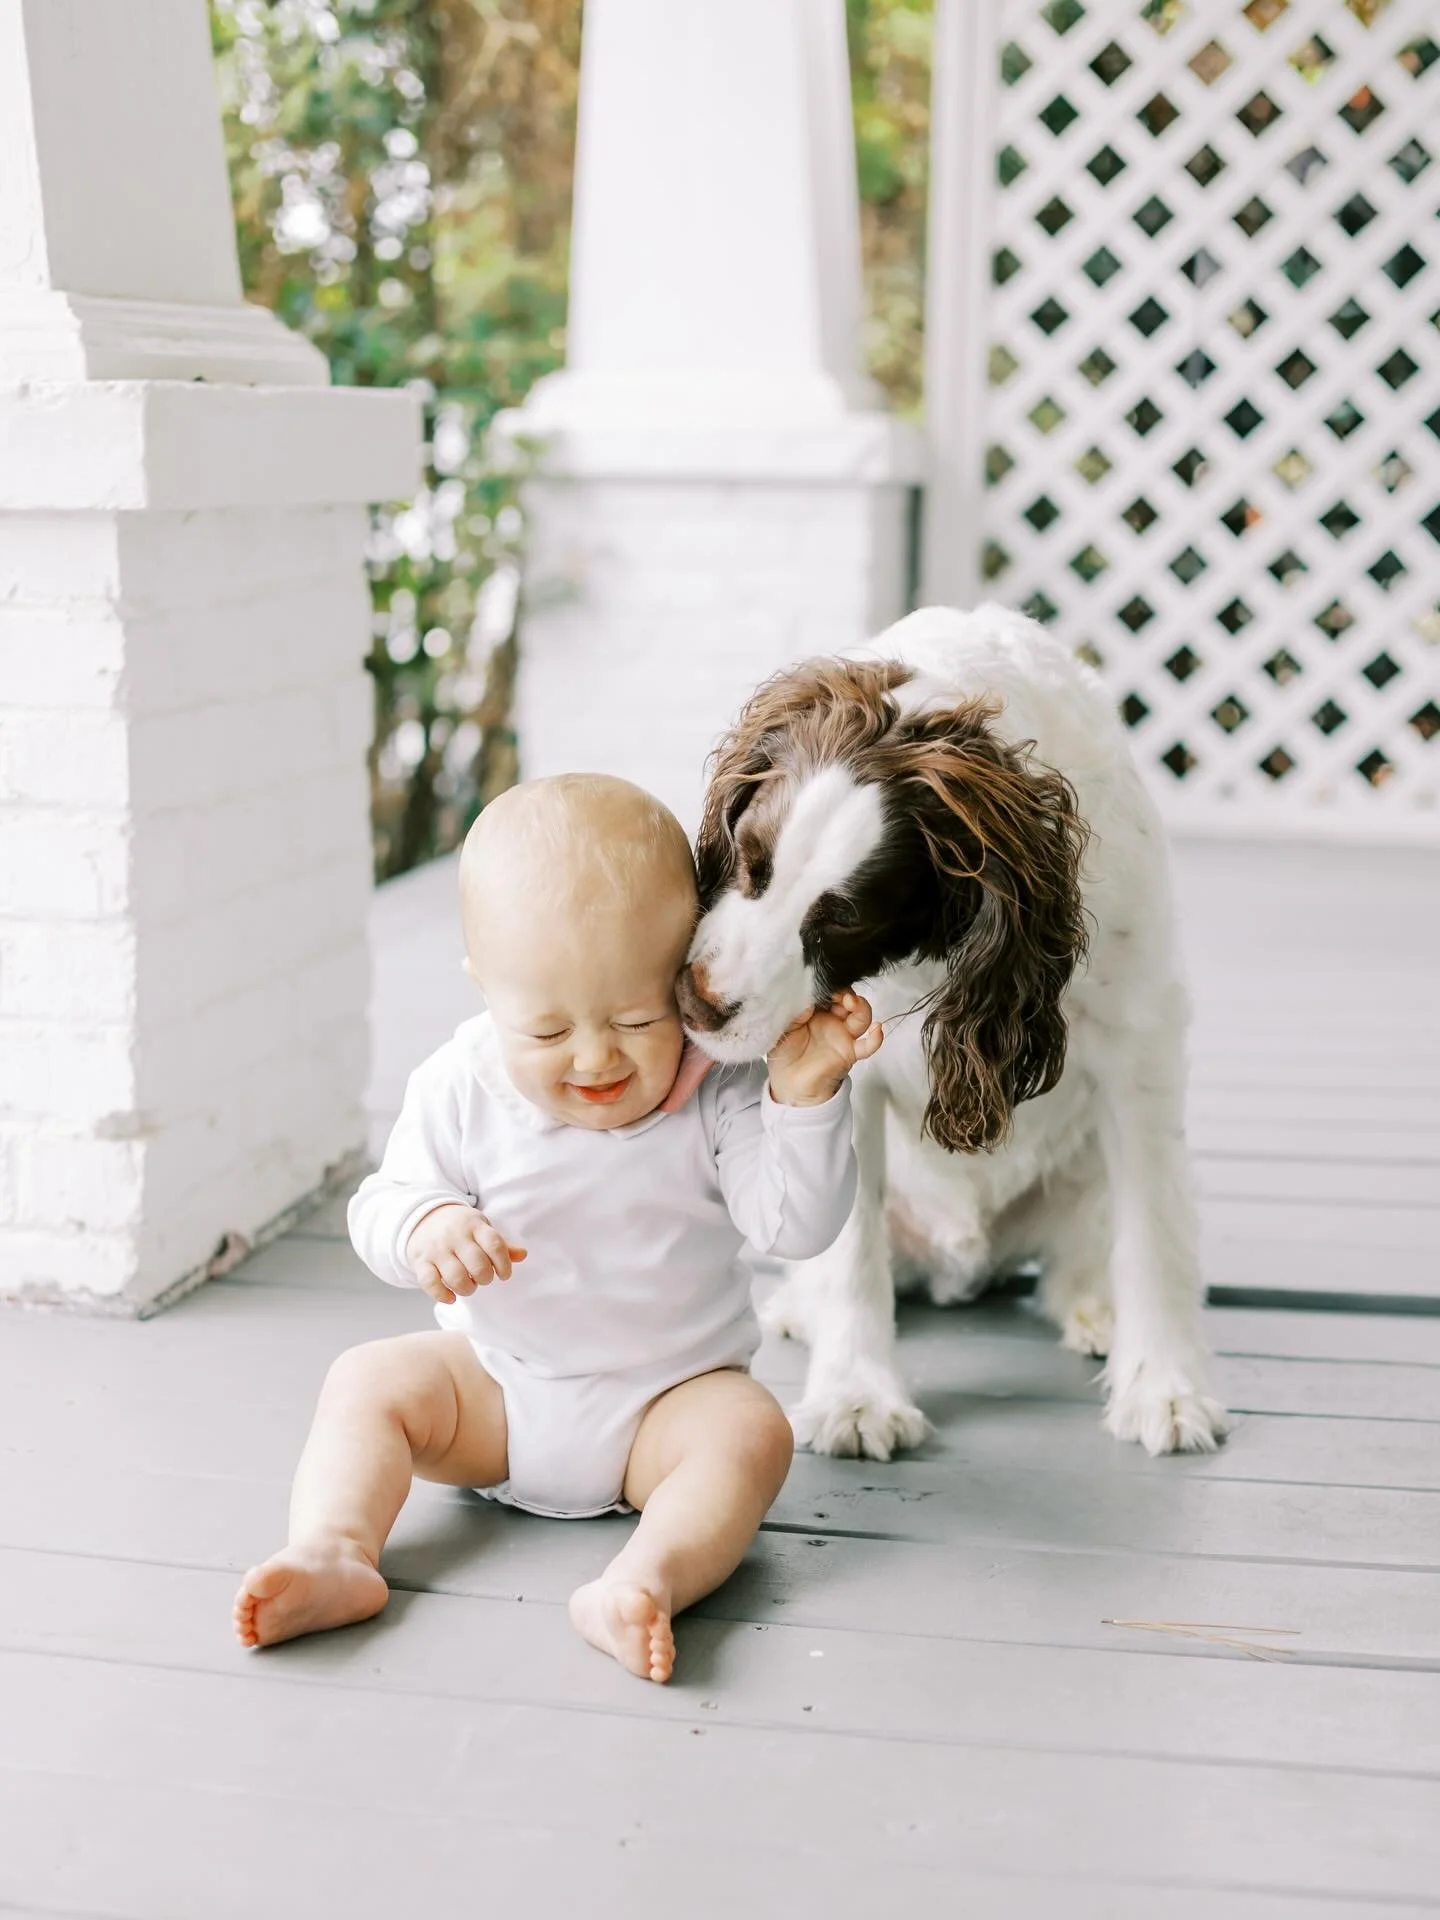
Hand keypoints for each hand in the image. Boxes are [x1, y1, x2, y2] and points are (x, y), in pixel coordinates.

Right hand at [405, 1204, 526, 1305]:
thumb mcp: (482, 1228)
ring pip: (456, 1276)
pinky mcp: (420, 1261)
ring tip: (469, 1286)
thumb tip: (523, 1255)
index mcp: (474, 1226)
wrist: (424, 1217)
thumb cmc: (461, 1228)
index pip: (495, 1245)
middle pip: (477, 1264)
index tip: (504, 1275)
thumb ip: (502, 1244)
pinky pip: (430, 1283)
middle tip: (483, 1279)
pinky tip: (451, 1298)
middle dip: (485, 1278)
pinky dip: (442, 1295)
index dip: (504, 1264)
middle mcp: (454, 1236)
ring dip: (467, 1289)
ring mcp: (436, 1249)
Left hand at [766, 991, 882, 1107]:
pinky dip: (876, 1038)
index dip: (829, 985)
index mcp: (815, 1010)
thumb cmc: (784, 1054)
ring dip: (860, 1006)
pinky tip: (877, 1030)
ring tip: (851, 1002)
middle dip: (845, 992)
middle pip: (848, 999)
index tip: (823, 982)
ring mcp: (843, 1035)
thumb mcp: (782, 1026)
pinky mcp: (849, 1053)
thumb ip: (793, 1011)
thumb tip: (807, 996)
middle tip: (836, 993)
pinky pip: (868, 1046)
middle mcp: (832, 1020)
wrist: (787, 1084)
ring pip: (862, 1017)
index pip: (829, 991)